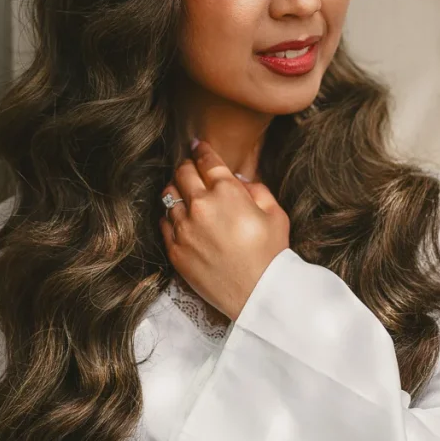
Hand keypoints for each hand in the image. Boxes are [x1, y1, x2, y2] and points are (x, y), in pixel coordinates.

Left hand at [159, 139, 289, 320]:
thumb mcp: (275, 213)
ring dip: (177, 190)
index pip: (206, 161)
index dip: (202, 150)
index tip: (198, 146)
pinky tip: (182, 219)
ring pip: (168, 195)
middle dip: (187, 167)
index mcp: (227, 192)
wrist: (259, 293)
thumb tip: (240, 182)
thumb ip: (257, 189)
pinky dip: (171, 216)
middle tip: (192, 169)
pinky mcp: (175, 250)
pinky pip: (164, 222)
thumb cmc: (271, 254)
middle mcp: (200, 205)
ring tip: (185, 194)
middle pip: (182, 172)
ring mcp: (184, 228)